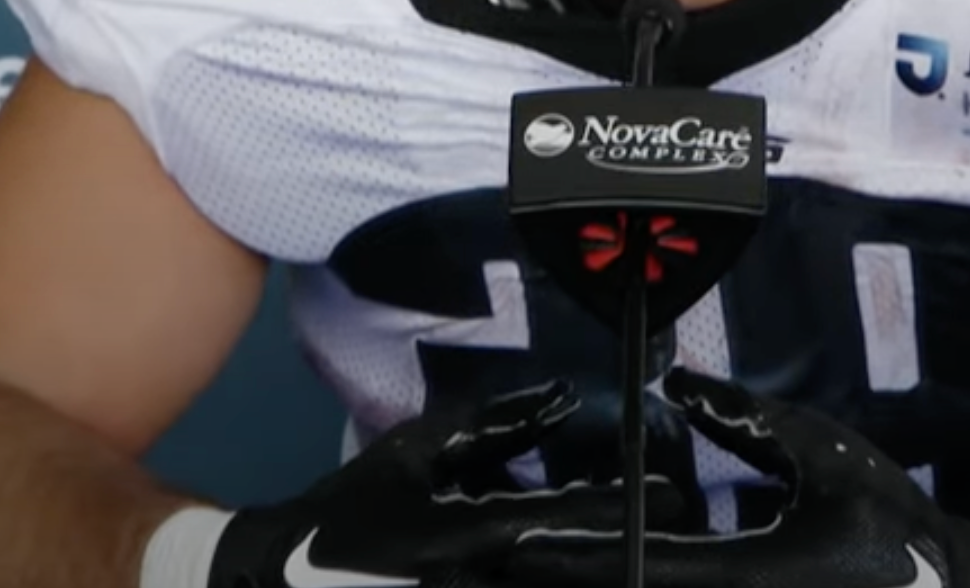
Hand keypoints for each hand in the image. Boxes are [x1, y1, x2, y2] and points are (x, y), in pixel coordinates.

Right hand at [208, 379, 679, 587]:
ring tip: (665, 557)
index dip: (622, 513)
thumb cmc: (349, 513)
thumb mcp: (414, 454)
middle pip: (569, 577)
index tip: (678, 497)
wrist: (276, 584)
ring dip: (603, 574)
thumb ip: (492, 429)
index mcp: (459, 537)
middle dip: (633, 560)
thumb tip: (562, 400)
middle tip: (693, 537)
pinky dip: (567, 584)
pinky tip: (598, 571)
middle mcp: (469, 586)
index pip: (558, 525)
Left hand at [510, 369, 969, 587]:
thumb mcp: (825, 453)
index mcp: (750, 572)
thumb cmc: (893, 521)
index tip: (517, 545)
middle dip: (568, 583)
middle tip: (500, 567)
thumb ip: (747, 422)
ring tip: (528, 578)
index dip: (574, 554)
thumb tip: (678, 388)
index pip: (641, 566)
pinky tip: (606, 576)